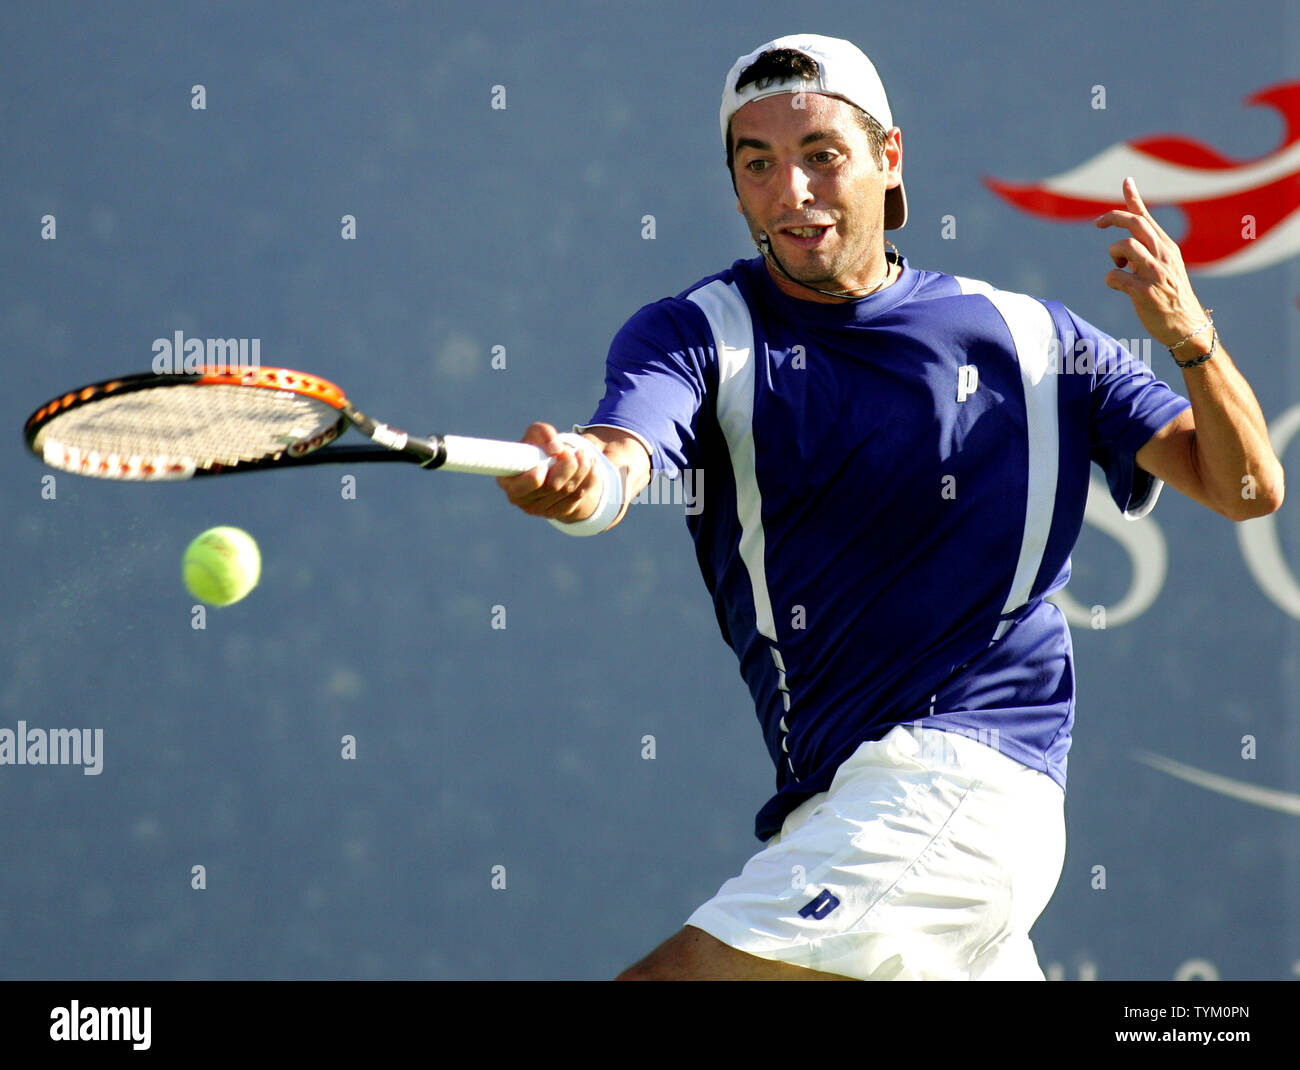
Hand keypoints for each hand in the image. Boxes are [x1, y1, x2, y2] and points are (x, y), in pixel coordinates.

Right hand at [495, 422, 600, 521]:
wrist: (551, 465)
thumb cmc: (537, 448)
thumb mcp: (536, 433)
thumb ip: (543, 433)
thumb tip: (556, 449)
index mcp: (508, 482)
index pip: (520, 488)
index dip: (534, 477)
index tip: (545, 463)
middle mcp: (522, 500)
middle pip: (551, 487)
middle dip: (567, 466)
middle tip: (574, 451)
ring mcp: (540, 509)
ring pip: (568, 491)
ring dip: (581, 470)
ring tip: (585, 454)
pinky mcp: (558, 512)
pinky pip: (578, 497)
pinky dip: (589, 480)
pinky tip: (592, 466)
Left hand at [1093, 176, 1209, 346]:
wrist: (1187, 327)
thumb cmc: (1171, 297)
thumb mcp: (1165, 268)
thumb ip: (1147, 252)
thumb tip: (1125, 243)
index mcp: (1167, 247)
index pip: (1147, 217)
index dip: (1134, 198)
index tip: (1126, 181)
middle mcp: (1163, 255)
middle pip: (1134, 223)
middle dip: (1112, 217)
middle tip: (1098, 223)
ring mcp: (1155, 273)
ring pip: (1125, 246)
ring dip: (1114, 254)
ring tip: (1120, 267)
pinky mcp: (1145, 292)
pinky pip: (1115, 277)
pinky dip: (1111, 279)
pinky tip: (1117, 286)